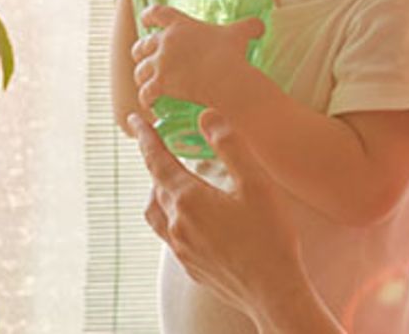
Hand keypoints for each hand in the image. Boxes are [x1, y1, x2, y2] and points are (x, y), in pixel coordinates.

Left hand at [132, 5, 264, 111]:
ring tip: (145, 83)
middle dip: (140, 52)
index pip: (156, 13)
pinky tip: (148, 103)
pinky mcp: (160, 83)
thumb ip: (250, 26)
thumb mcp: (241, 34)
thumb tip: (262, 26)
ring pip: (140, 70)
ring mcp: (161, 63)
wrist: (224, 78)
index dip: (148, 16)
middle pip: (142, 45)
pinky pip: (145, 92)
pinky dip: (145, 98)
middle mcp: (165, 41)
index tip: (145, 20)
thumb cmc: (231, 54)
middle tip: (142, 57)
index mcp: (180, 25)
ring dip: (141, 77)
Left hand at [134, 111, 305, 319]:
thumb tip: (205, 116)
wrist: (273, 291)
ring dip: (159, 191)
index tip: (134, 120)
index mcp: (189, 199)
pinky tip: (190, 218)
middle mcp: (177, 223)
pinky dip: (170, 217)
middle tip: (162, 146)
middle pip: (156, 185)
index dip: (146, 137)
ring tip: (171, 181)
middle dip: (156, 162)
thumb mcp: (255, 182)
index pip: (157, 159)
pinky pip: (169, 235)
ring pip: (156, 212)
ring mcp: (181, 248)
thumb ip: (230, 145)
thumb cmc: (269, 236)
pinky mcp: (191, 265)